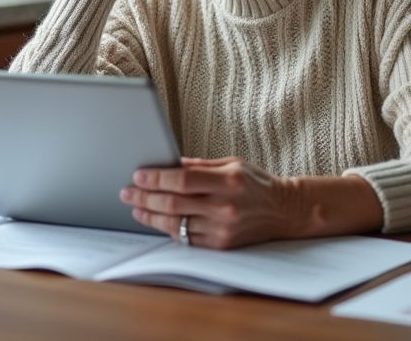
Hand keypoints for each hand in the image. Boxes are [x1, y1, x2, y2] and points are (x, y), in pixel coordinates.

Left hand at [119, 157, 297, 249]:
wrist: (283, 211)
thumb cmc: (255, 184)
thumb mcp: (231, 164)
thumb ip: (198, 167)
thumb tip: (167, 165)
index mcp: (227, 181)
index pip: (182, 180)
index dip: (156, 178)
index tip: (138, 175)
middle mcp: (225, 206)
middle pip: (173, 203)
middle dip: (145, 197)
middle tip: (127, 192)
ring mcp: (222, 228)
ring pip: (176, 224)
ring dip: (150, 216)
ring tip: (136, 207)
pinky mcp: (221, 245)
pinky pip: (187, 238)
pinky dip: (169, 229)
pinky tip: (157, 221)